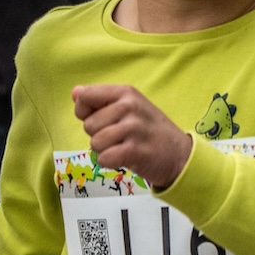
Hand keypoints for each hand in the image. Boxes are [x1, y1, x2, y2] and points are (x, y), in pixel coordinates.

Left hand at [73, 85, 191, 188]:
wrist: (179, 154)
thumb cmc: (150, 130)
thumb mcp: (130, 106)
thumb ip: (101, 100)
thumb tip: (75, 93)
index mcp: (126, 92)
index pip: (85, 96)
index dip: (84, 111)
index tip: (100, 118)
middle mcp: (129, 107)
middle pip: (88, 125)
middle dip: (99, 135)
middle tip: (120, 137)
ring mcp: (133, 128)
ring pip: (95, 143)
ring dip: (105, 150)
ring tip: (123, 146)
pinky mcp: (134, 150)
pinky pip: (104, 158)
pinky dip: (110, 162)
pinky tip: (124, 158)